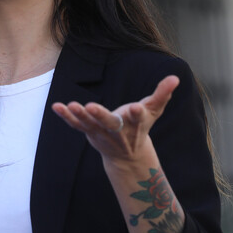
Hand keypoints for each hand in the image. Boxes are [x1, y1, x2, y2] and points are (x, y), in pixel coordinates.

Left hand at [52, 74, 178, 166]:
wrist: (127, 155)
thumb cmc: (141, 126)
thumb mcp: (154, 110)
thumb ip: (163, 93)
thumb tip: (176, 78)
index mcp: (135, 123)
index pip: (138, 118)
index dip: (136, 113)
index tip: (135, 108)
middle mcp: (118, 130)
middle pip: (110, 123)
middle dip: (100, 116)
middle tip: (91, 107)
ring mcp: (102, 133)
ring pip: (89, 125)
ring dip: (79, 116)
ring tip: (72, 105)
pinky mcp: (89, 132)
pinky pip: (76, 125)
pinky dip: (66, 117)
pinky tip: (56, 106)